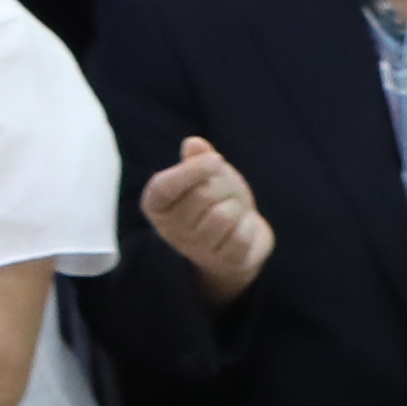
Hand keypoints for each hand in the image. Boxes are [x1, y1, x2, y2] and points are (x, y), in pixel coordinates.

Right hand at [139, 135, 270, 301]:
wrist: (236, 238)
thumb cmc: (214, 200)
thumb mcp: (205, 174)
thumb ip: (197, 159)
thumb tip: (194, 143)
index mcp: (157, 205)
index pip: (165, 187)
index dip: (191, 170)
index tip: (216, 159)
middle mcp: (170, 230)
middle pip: (203, 196)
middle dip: (224, 185)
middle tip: (225, 191)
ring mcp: (196, 250)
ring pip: (223, 215)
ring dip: (237, 206)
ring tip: (232, 210)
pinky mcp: (224, 262)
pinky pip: (241, 236)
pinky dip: (249, 226)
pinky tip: (243, 228)